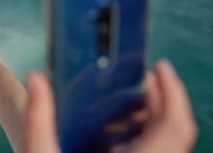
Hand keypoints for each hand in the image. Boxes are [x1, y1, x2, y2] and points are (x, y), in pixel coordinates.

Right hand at [23, 60, 196, 152]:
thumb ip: (38, 121)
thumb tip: (36, 79)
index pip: (175, 128)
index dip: (175, 94)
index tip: (160, 68)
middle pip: (177, 133)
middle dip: (163, 100)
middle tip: (141, 79)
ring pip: (171, 146)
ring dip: (157, 118)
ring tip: (132, 100)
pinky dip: (148, 137)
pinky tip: (122, 133)